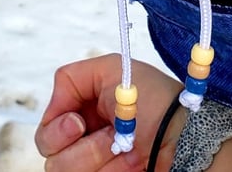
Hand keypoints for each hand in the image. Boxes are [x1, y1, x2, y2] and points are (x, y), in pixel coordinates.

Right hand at [35, 54, 184, 171]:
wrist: (185, 137)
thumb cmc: (157, 100)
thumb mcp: (114, 69)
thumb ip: (71, 78)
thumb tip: (55, 109)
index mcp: (83, 110)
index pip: (46, 127)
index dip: (58, 127)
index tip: (79, 123)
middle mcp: (85, 138)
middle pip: (51, 154)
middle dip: (84, 146)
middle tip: (112, 136)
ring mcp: (94, 163)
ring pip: (65, 170)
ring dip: (99, 158)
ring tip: (127, 149)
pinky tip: (132, 165)